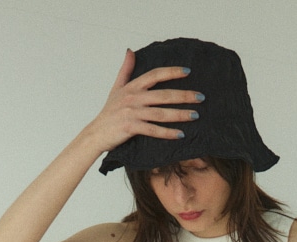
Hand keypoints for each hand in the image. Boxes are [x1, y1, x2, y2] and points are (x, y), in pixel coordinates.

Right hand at [87, 50, 202, 154]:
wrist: (96, 133)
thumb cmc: (108, 113)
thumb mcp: (116, 88)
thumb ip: (125, 70)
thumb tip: (130, 51)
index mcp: (132, 87)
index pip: (155, 75)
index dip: (172, 72)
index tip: (188, 72)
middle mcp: (133, 98)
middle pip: (163, 95)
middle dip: (184, 96)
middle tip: (201, 97)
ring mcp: (132, 113)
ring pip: (161, 113)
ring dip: (180, 115)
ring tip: (195, 116)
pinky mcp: (131, 128)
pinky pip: (153, 130)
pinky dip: (167, 133)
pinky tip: (180, 134)